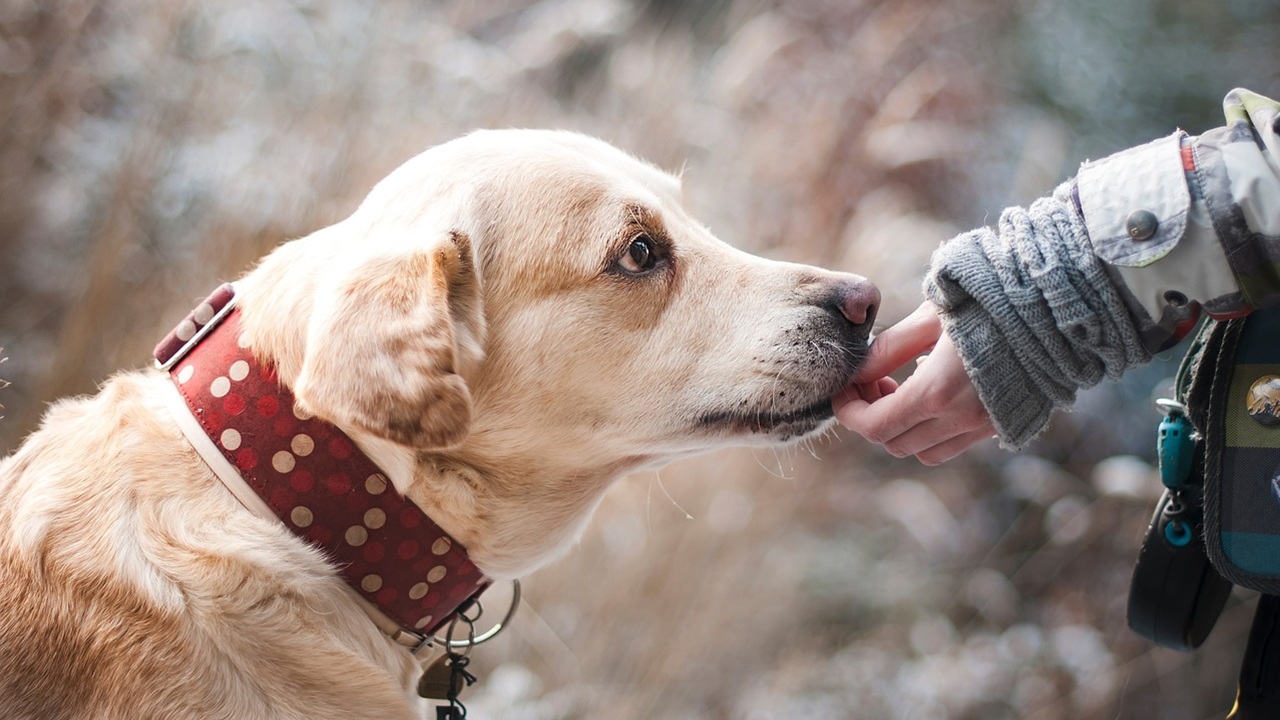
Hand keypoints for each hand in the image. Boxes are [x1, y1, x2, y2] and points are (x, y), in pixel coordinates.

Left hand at [833, 302, 995, 463]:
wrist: (1058, 307)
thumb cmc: (990, 300)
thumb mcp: (931, 316)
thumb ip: (889, 348)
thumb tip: (857, 371)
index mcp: (937, 392)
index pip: (874, 426)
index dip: (849, 411)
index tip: (843, 389)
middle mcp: (961, 419)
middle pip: (894, 443)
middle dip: (872, 416)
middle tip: (872, 381)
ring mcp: (984, 426)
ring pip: (923, 451)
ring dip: (902, 427)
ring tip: (900, 387)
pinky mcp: (1002, 424)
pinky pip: (953, 444)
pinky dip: (932, 429)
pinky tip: (934, 390)